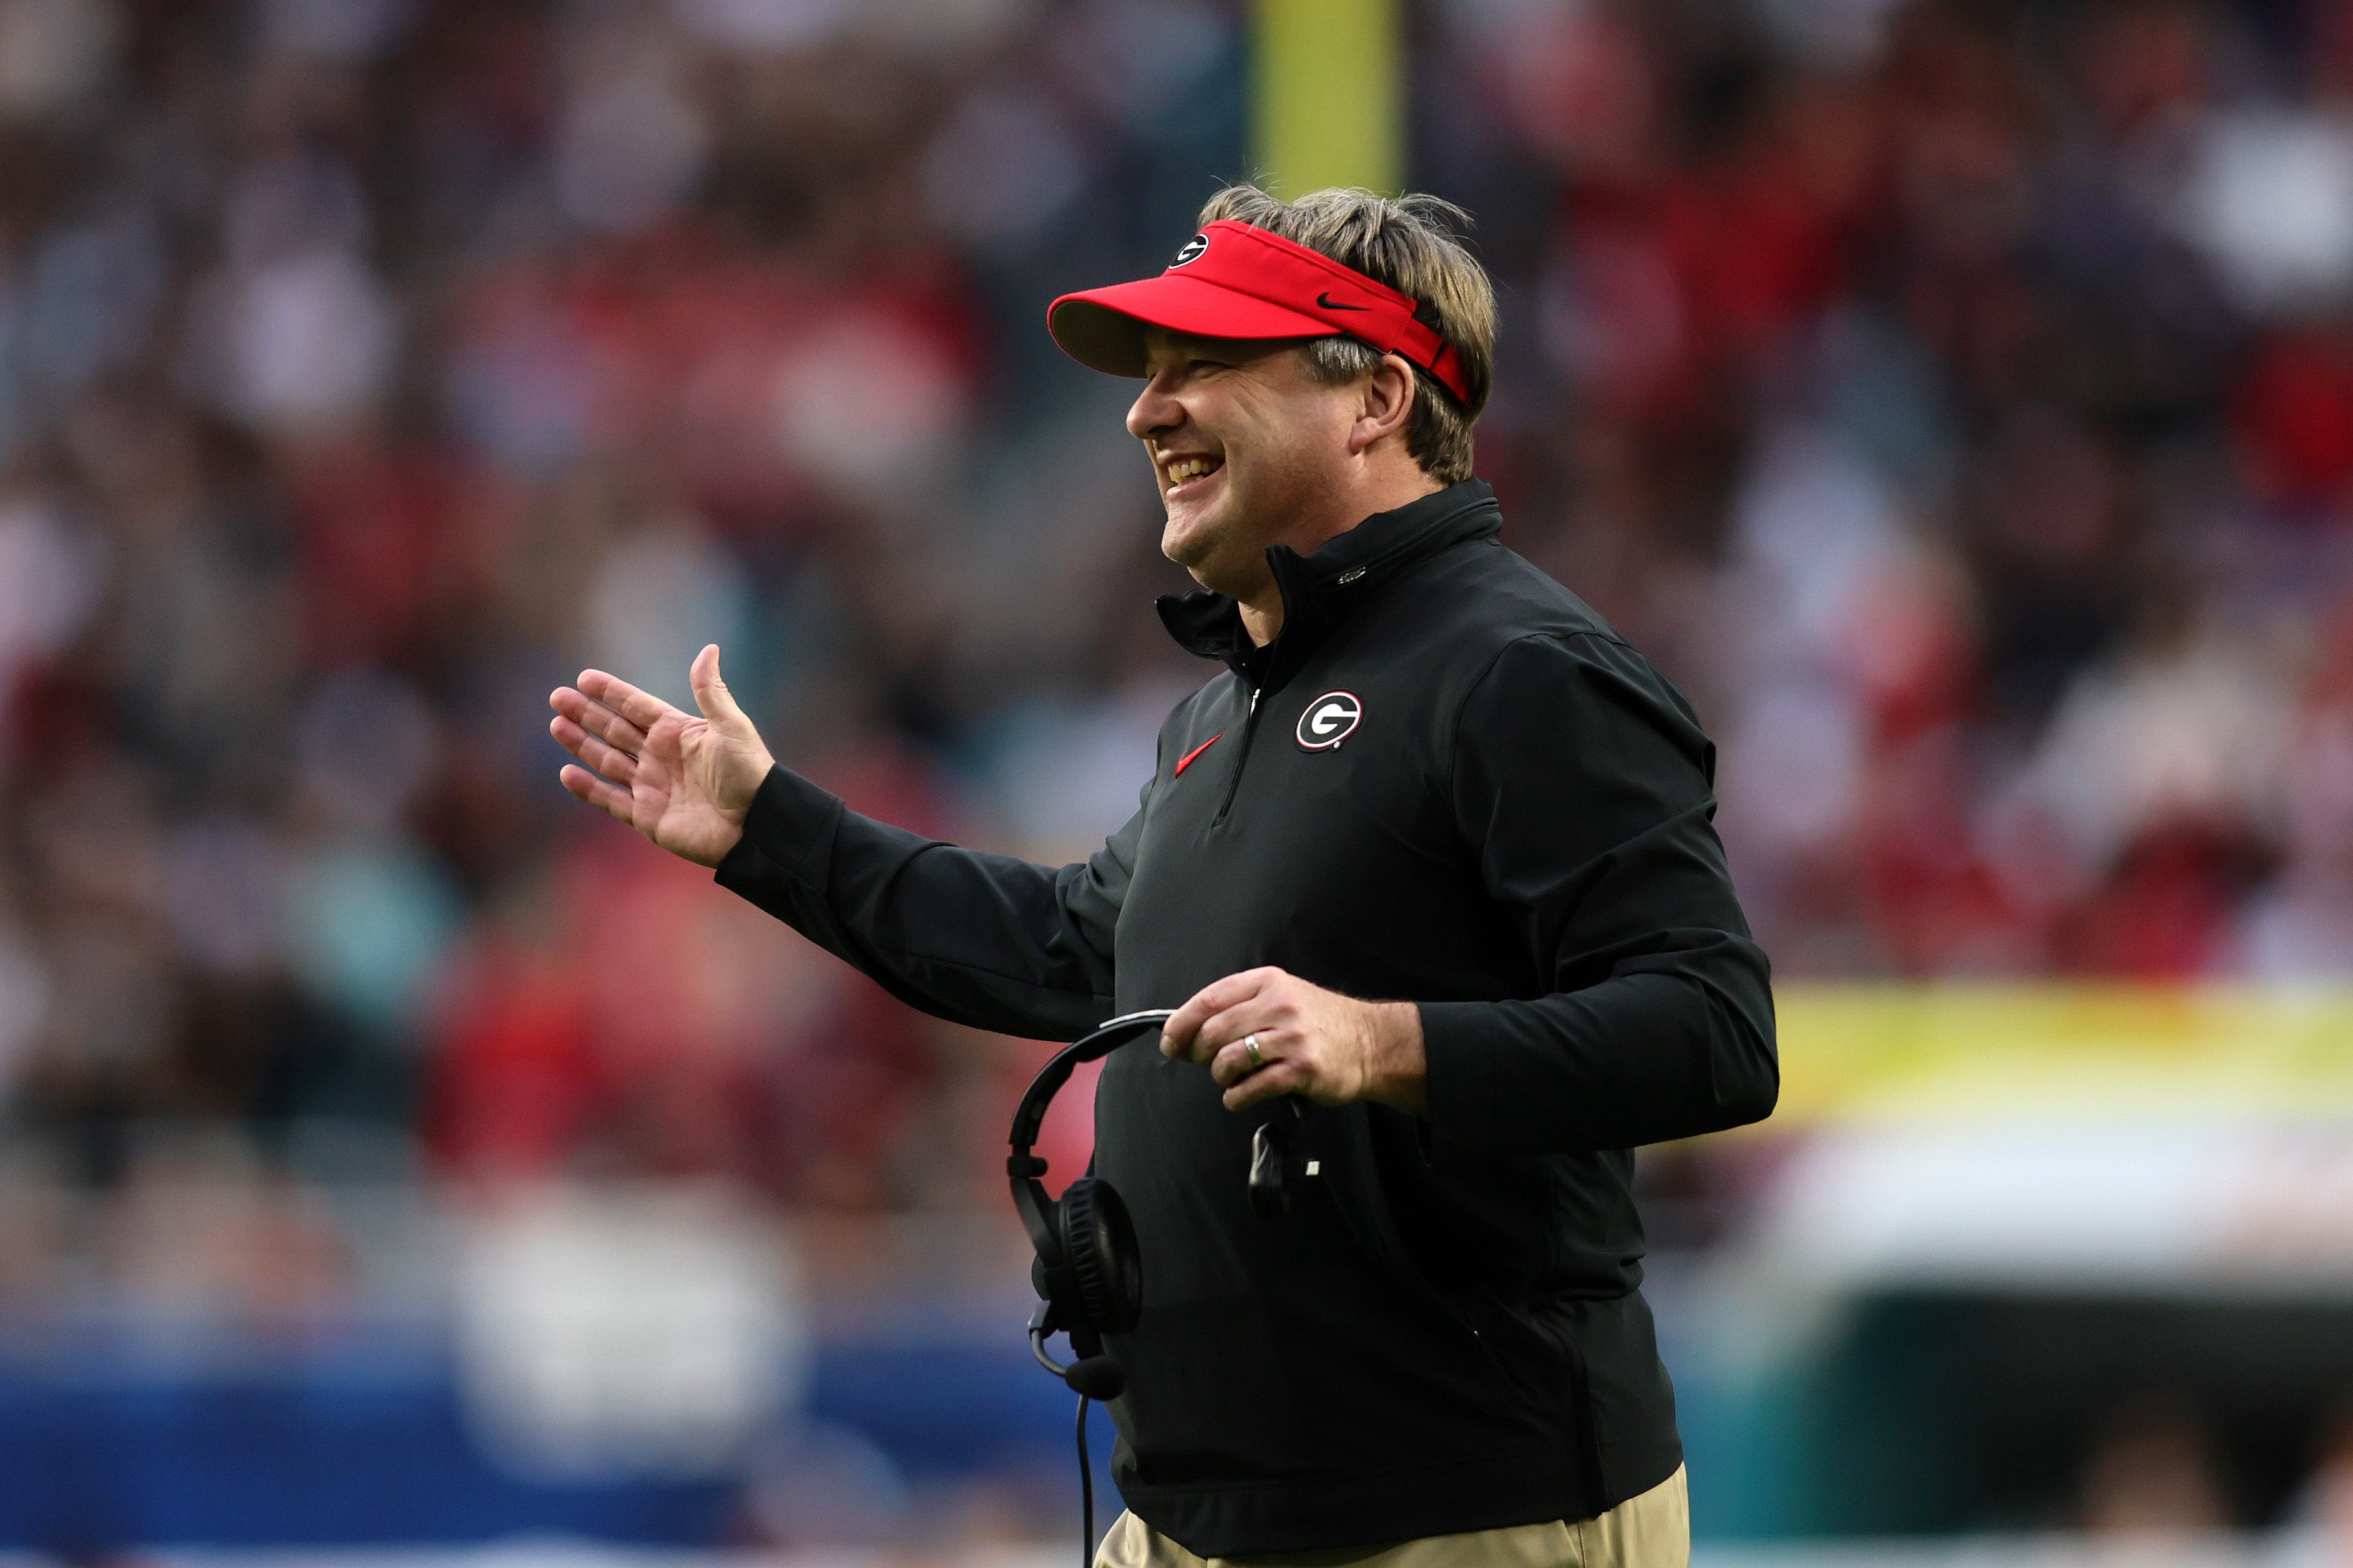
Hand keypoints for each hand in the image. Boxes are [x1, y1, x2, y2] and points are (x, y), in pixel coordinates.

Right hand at [549, 644, 775, 867]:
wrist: (755, 825)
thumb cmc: (748, 773)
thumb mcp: (731, 727)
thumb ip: (711, 691)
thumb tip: (709, 648)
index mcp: (678, 732)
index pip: (637, 706)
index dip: (611, 693)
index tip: (584, 678)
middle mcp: (661, 756)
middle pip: (615, 730)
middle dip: (587, 714)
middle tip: (558, 697)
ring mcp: (652, 786)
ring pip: (608, 761)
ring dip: (582, 744)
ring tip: (557, 725)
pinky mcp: (647, 817)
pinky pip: (611, 800)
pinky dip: (588, 788)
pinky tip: (567, 772)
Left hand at [1159, 967, 1427, 1115]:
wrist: (1369, 1042)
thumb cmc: (1317, 1022)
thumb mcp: (1280, 998)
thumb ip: (1237, 1010)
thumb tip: (1183, 1037)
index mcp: (1267, 983)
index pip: (1209, 999)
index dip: (1182, 1023)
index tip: (1170, 1041)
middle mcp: (1279, 1005)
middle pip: (1214, 1031)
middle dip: (1200, 1053)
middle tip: (1207, 1064)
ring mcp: (1291, 1037)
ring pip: (1229, 1059)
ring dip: (1220, 1076)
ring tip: (1230, 1079)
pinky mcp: (1302, 1069)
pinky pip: (1252, 1087)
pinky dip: (1236, 1097)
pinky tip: (1239, 1097)